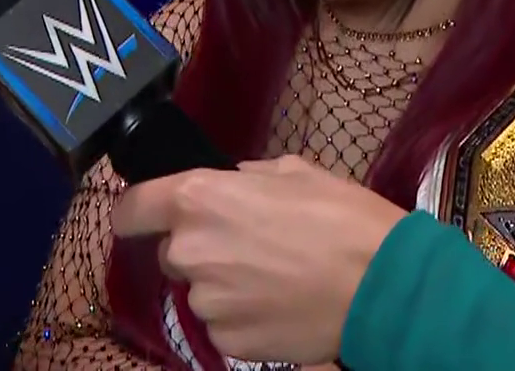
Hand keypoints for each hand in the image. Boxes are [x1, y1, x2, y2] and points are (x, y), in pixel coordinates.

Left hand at [109, 156, 406, 366]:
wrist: (383, 286)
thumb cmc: (341, 217)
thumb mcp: (293, 173)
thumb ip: (246, 178)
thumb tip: (232, 184)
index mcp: (198, 199)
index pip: (131, 209)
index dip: (138, 211)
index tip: (148, 216)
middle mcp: (190, 251)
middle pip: (172, 252)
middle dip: (200, 248)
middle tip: (249, 247)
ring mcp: (207, 302)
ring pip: (201, 291)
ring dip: (225, 285)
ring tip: (276, 279)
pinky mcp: (227, 342)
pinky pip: (223, 325)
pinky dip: (244, 318)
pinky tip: (280, 306)